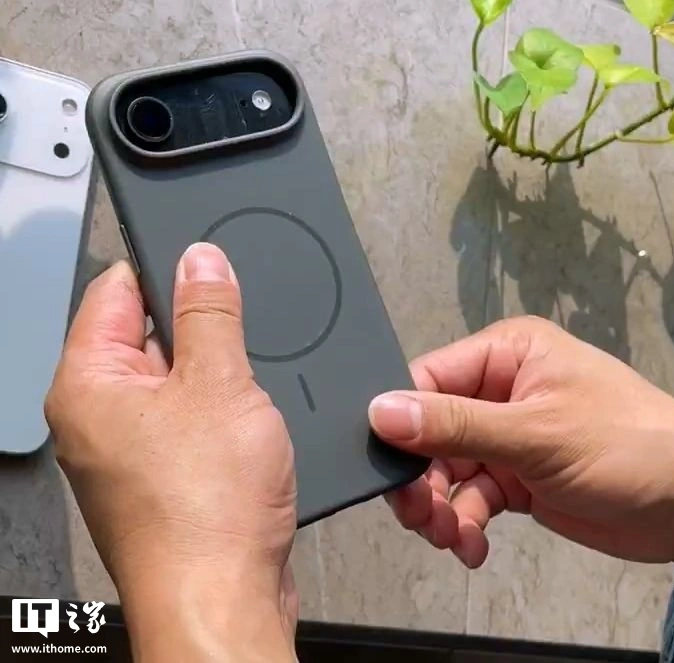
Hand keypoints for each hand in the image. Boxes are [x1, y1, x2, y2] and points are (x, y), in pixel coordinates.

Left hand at [46, 243, 297, 662]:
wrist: (224, 598)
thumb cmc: (206, 511)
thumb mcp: (221, 384)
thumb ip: (209, 313)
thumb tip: (201, 260)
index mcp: (88, 384)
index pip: (115, 291)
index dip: (164, 269)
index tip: (205, 263)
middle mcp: (97, 417)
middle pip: (147, 336)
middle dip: (199, 332)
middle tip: (238, 343)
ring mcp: (129, 450)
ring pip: (176, 382)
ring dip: (216, 377)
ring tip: (243, 400)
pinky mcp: (162, 476)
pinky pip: (189, 421)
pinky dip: (220, 413)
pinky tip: (246, 429)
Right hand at [369, 316, 673, 586]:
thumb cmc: (625, 448)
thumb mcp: (535, 433)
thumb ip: (456, 425)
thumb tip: (380, 412)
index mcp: (505, 355)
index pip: (429, 378)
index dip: (401, 420)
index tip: (385, 465)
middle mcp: (499, 389)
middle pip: (431, 430)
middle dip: (423, 477)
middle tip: (420, 517)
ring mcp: (505, 435)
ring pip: (447, 469)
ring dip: (442, 507)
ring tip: (453, 538)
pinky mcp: (514, 475)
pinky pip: (471, 496)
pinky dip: (466, 523)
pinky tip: (474, 547)